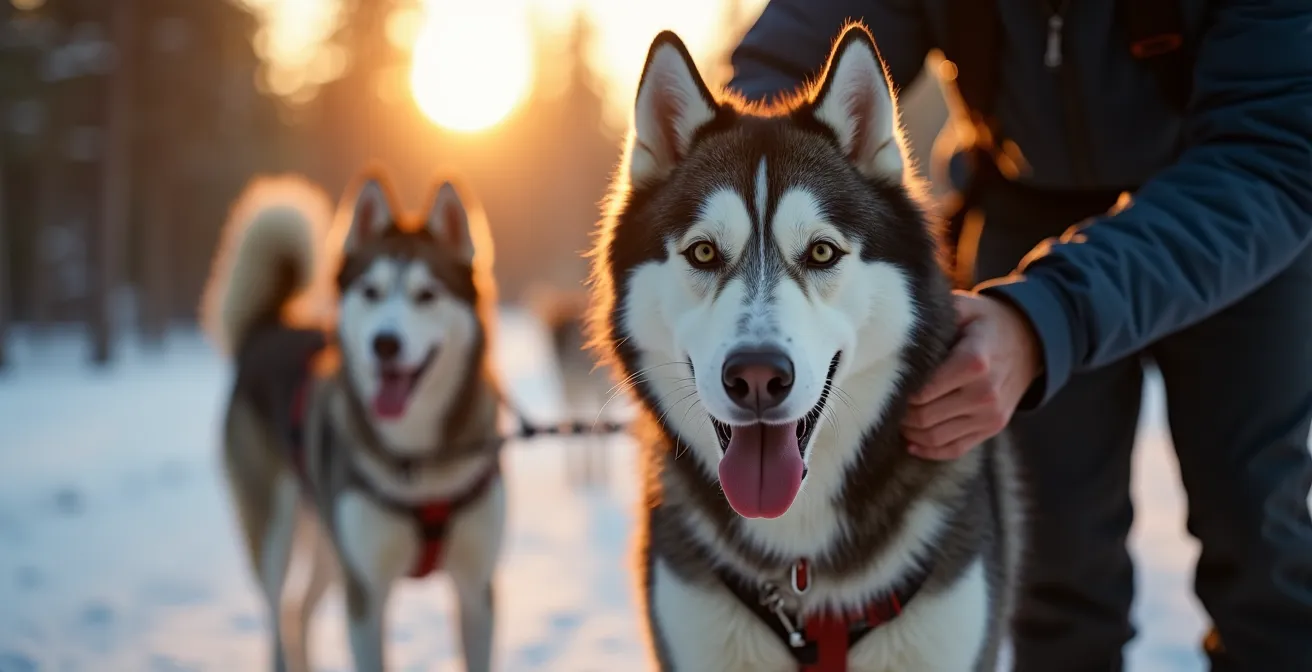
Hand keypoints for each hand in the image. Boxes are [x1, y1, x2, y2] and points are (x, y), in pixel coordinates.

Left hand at [903, 291, 1041, 459]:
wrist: (1031, 340)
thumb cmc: (986, 322)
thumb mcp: (963, 309)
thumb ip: (931, 319)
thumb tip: (890, 330)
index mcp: (974, 362)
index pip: (921, 391)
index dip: (897, 391)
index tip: (887, 383)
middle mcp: (985, 393)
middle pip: (924, 417)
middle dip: (899, 413)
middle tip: (885, 401)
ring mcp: (991, 415)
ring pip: (935, 437)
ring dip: (909, 432)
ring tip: (897, 417)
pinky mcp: (993, 428)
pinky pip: (954, 449)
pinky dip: (929, 450)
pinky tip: (911, 441)